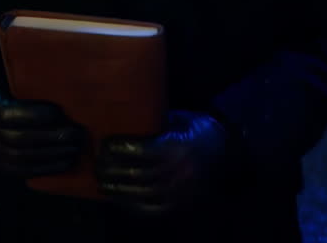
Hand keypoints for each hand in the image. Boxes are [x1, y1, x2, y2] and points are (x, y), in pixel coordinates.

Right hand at [0, 89, 86, 178]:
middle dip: (53, 136)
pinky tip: (67, 162)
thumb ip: (29, 93)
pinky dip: (49, 168)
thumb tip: (61, 89)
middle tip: (77, 133)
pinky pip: (27, 172)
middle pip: (22, 138)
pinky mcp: (5, 170)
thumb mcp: (11, 93)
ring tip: (75, 147)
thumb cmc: (9, 103)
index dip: (37, 115)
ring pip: (25, 157)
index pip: (13, 115)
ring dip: (54, 153)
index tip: (61, 112)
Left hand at [95, 110, 231, 216]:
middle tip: (97, 164)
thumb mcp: (182, 119)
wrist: (229, 154)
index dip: (121, 148)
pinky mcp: (181, 203)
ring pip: (143, 193)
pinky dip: (134, 205)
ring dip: (118, 190)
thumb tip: (127, 119)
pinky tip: (119, 199)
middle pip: (138, 173)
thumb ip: (157, 122)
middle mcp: (179, 170)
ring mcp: (181, 190)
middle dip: (114, 170)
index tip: (105, 144)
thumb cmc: (200, 130)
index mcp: (179, 146)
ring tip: (102, 183)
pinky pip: (153, 208)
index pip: (143, 149)